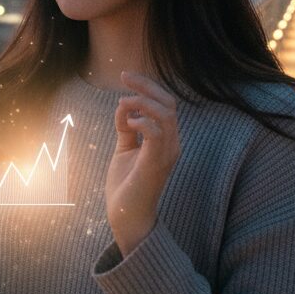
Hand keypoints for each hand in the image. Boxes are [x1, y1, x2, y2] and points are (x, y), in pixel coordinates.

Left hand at [105, 71, 180, 255]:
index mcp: (166, 140)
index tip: (125, 77)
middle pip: (169, 103)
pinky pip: (156, 133)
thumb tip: (123, 106)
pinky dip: (142, 121)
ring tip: (123, 102)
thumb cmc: (126, 185)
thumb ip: (126, 128)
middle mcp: (171, 144)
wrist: (126, 216)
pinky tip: (128, 122)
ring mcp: (166, 154)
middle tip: (124, 78)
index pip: (165, 104)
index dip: (147, 87)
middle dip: (146, 86)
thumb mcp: (124, 149)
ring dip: (142, 101)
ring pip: (166, 114)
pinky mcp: (155, 163)